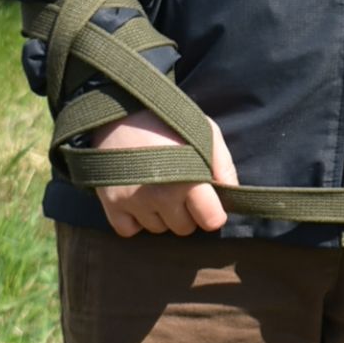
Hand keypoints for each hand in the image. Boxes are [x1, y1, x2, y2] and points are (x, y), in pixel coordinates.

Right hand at [91, 109, 236, 239]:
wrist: (120, 111)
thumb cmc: (167, 122)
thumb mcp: (204, 132)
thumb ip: (223, 165)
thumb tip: (232, 195)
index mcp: (188, 179)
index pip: (211, 221)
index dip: (212, 212)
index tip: (206, 201)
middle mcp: (160, 195)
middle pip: (184, 228)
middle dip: (186, 213)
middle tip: (178, 188)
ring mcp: (133, 202)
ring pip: (157, 229)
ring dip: (160, 215)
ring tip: (156, 187)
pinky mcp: (111, 204)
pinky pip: (129, 230)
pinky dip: (134, 220)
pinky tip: (137, 198)